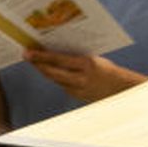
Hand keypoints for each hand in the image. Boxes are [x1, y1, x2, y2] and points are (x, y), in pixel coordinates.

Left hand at [24, 49, 145, 102]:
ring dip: (44, 71)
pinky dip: (56, 78)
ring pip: (55, 80)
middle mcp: (81, 78)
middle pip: (52, 72)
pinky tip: (50, 71)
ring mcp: (78, 89)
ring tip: (35, 62)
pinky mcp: (77, 96)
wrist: (120, 88)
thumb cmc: (107, 70)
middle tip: (26, 56)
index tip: (28, 51)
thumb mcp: (93, 58)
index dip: (41, 56)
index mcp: (86, 64)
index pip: (58, 60)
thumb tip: (56, 50)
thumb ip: (76, 57)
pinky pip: (62, 86)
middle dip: (38, 64)